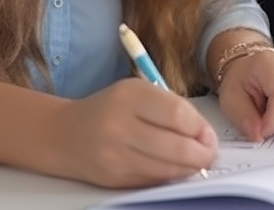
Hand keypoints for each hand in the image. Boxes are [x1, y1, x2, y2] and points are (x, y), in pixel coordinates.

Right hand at [50, 77, 217, 187]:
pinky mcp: (114, 180)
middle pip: (177, 147)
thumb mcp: (137, 92)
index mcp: (129, 96)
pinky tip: (173, 167)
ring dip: (190, 168)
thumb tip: (205, 135)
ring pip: (168, 169)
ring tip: (195, 160)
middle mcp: (119, 126)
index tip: (208, 134)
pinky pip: (154, 181)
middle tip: (210, 152)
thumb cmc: (110, 109)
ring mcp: (115, 156)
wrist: (64, 134)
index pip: (178, 114)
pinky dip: (170, 176)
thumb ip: (171, 108)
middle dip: (202, 153)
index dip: (201, 128)